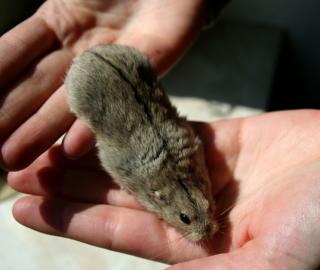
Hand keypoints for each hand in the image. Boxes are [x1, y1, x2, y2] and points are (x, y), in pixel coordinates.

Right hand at [0, 0, 206, 169]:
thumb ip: (39, 25)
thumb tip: (4, 55)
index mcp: (57, 23)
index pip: (13, 57)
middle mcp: (79, 49)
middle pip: (37, 87)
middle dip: (12, 118)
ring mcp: (110, 63)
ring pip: (69, 100)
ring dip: (43, 130)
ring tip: (16, 158)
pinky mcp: (144, 69)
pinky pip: (117, 99)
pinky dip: (95, 123)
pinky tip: (73, 147)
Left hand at [8, 109, 319, 268]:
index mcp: (198, 248)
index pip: (119, 231)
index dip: (72, 218)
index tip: (26, 206)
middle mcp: (195, 209)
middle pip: (120, 193)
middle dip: (71, 183)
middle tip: (22, 170)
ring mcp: (207, 171)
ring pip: (139, 159)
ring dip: (95, 152)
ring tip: (50, 144)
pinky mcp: (224, 140)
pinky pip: (172, 128)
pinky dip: (140, 123)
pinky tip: (106, 118)